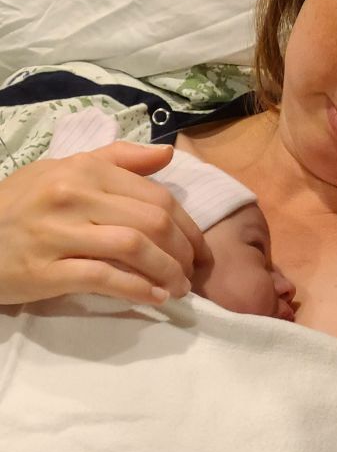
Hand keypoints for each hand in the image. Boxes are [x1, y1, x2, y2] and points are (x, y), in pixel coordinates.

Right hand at [0, 141, 208, 306]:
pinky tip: (155, 297)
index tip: (200, 247)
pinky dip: (138, 289)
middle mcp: (73, 196)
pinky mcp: (44, 270)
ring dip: (167, 271)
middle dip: (184, 251)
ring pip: (134, 247)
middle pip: (152, 221)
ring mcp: (57, 232)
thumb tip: (169, 154)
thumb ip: (118, 160)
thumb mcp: (64, 170)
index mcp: (85, 170)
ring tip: (179, 288)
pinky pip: (104, 278)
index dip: (188, 225)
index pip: (157, 196)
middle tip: (194, 271)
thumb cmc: (21, 203)